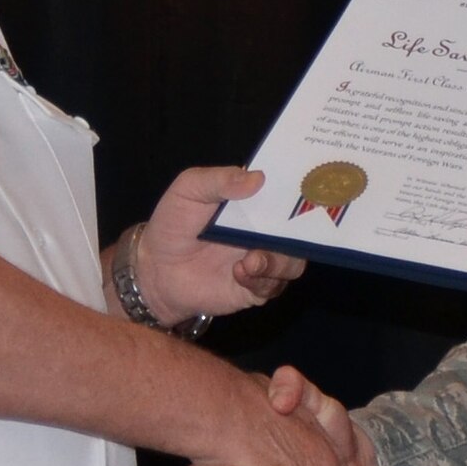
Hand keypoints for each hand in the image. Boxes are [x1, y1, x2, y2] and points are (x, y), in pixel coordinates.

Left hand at [135, 166, 305, 323]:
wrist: (156, 269)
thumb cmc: (174, 224)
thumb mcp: (189, 190)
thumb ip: (219, 179)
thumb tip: (258, 178)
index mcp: (256, 202)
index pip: (288, 193)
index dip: (302, 190)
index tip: (310, 185)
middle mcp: (266, 231)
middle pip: (302, 231)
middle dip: (301, 232)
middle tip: (287, 230)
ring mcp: (264, 260)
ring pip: (293, 262)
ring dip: (278, 261)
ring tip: (253, 259)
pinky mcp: (256, 288)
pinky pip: (273, 285)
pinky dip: (261, 279)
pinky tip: (239, 272)